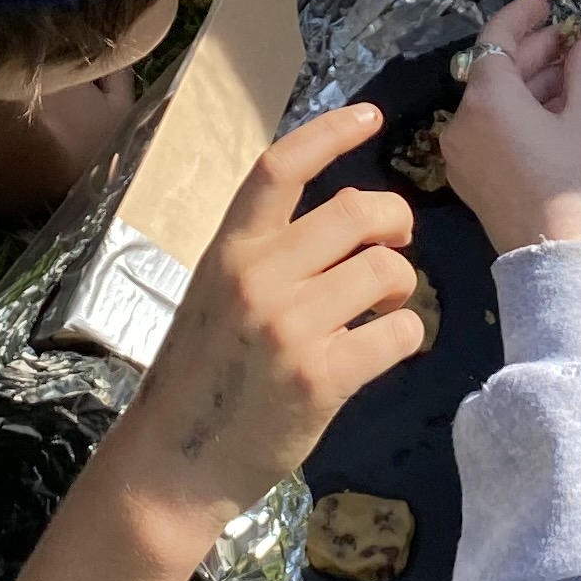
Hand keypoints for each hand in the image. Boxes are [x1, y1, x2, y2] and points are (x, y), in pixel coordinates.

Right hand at [106, 102, 426, 539]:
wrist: (174, 464)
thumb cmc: (201, 377)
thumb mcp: (216, 297)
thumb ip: (267, 257)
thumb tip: (347, 224)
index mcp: (227, 250)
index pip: (281, 168)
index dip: (331, 132)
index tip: (371, 115)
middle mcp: (257, 277)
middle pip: (356, 211)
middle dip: (394, 220)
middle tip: (398, 241)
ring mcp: (289, 327)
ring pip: (386, 270)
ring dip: (402, 285)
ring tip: (385, 306)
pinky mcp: (322, 375)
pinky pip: (398, 331)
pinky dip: (405, 335)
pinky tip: (385, 346)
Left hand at [438, 0, 580, 255]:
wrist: (562, 263)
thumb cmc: (579, 188)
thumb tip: (580, 48)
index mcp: (487, 100)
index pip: (497, 39)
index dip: (522, 15)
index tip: (546, 3)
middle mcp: (462, 122)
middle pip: (493, 70)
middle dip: (532, 51)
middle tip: (569, 40)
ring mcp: (461, 153)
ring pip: (492, 102)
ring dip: (528, 82)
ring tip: (569, 70)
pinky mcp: (470, 178)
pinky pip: (490, 129)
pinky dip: (517, 112)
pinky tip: (552, 107)